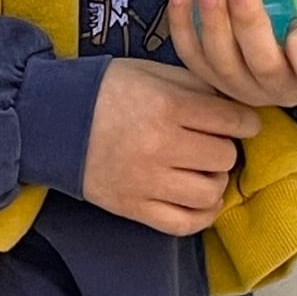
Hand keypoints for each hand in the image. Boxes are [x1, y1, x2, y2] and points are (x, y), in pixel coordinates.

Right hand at [81, 62, 262, 235]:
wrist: (50, 121)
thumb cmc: (104, 91)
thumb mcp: (150, 72)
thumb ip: (194, 84)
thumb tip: (234, 102)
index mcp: (167, 105)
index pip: (232, 121)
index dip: (245, 122)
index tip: (242, 123)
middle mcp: (161, 145)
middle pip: (224, 157)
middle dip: (225, 148)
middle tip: (212, 143)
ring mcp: (147, 181)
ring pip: (210, 192)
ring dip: (215, 181)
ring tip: (203, 170)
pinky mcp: (134, 207)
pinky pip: (184, 223)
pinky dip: (202, 214)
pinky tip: (201, 200)